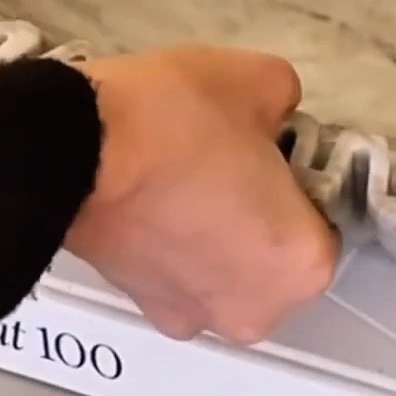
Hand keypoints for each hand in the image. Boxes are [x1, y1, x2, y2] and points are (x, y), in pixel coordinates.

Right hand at [67, 45, 338, 345]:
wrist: (73, 151)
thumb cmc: (175, 124)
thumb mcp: (260, 80)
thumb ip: (286, 102)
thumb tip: (274, 113)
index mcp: (300, 265)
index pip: (323, 221)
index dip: (298, 179)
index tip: (271, 151)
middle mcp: (252, 309)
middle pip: (274, 256)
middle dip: (259, 214)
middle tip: (230, 161)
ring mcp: (189, 315)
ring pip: (223, 268)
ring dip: (215, 232)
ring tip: (187, 173)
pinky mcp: (139, 303)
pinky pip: (177, 271)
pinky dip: (173, 240)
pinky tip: (157, 192)